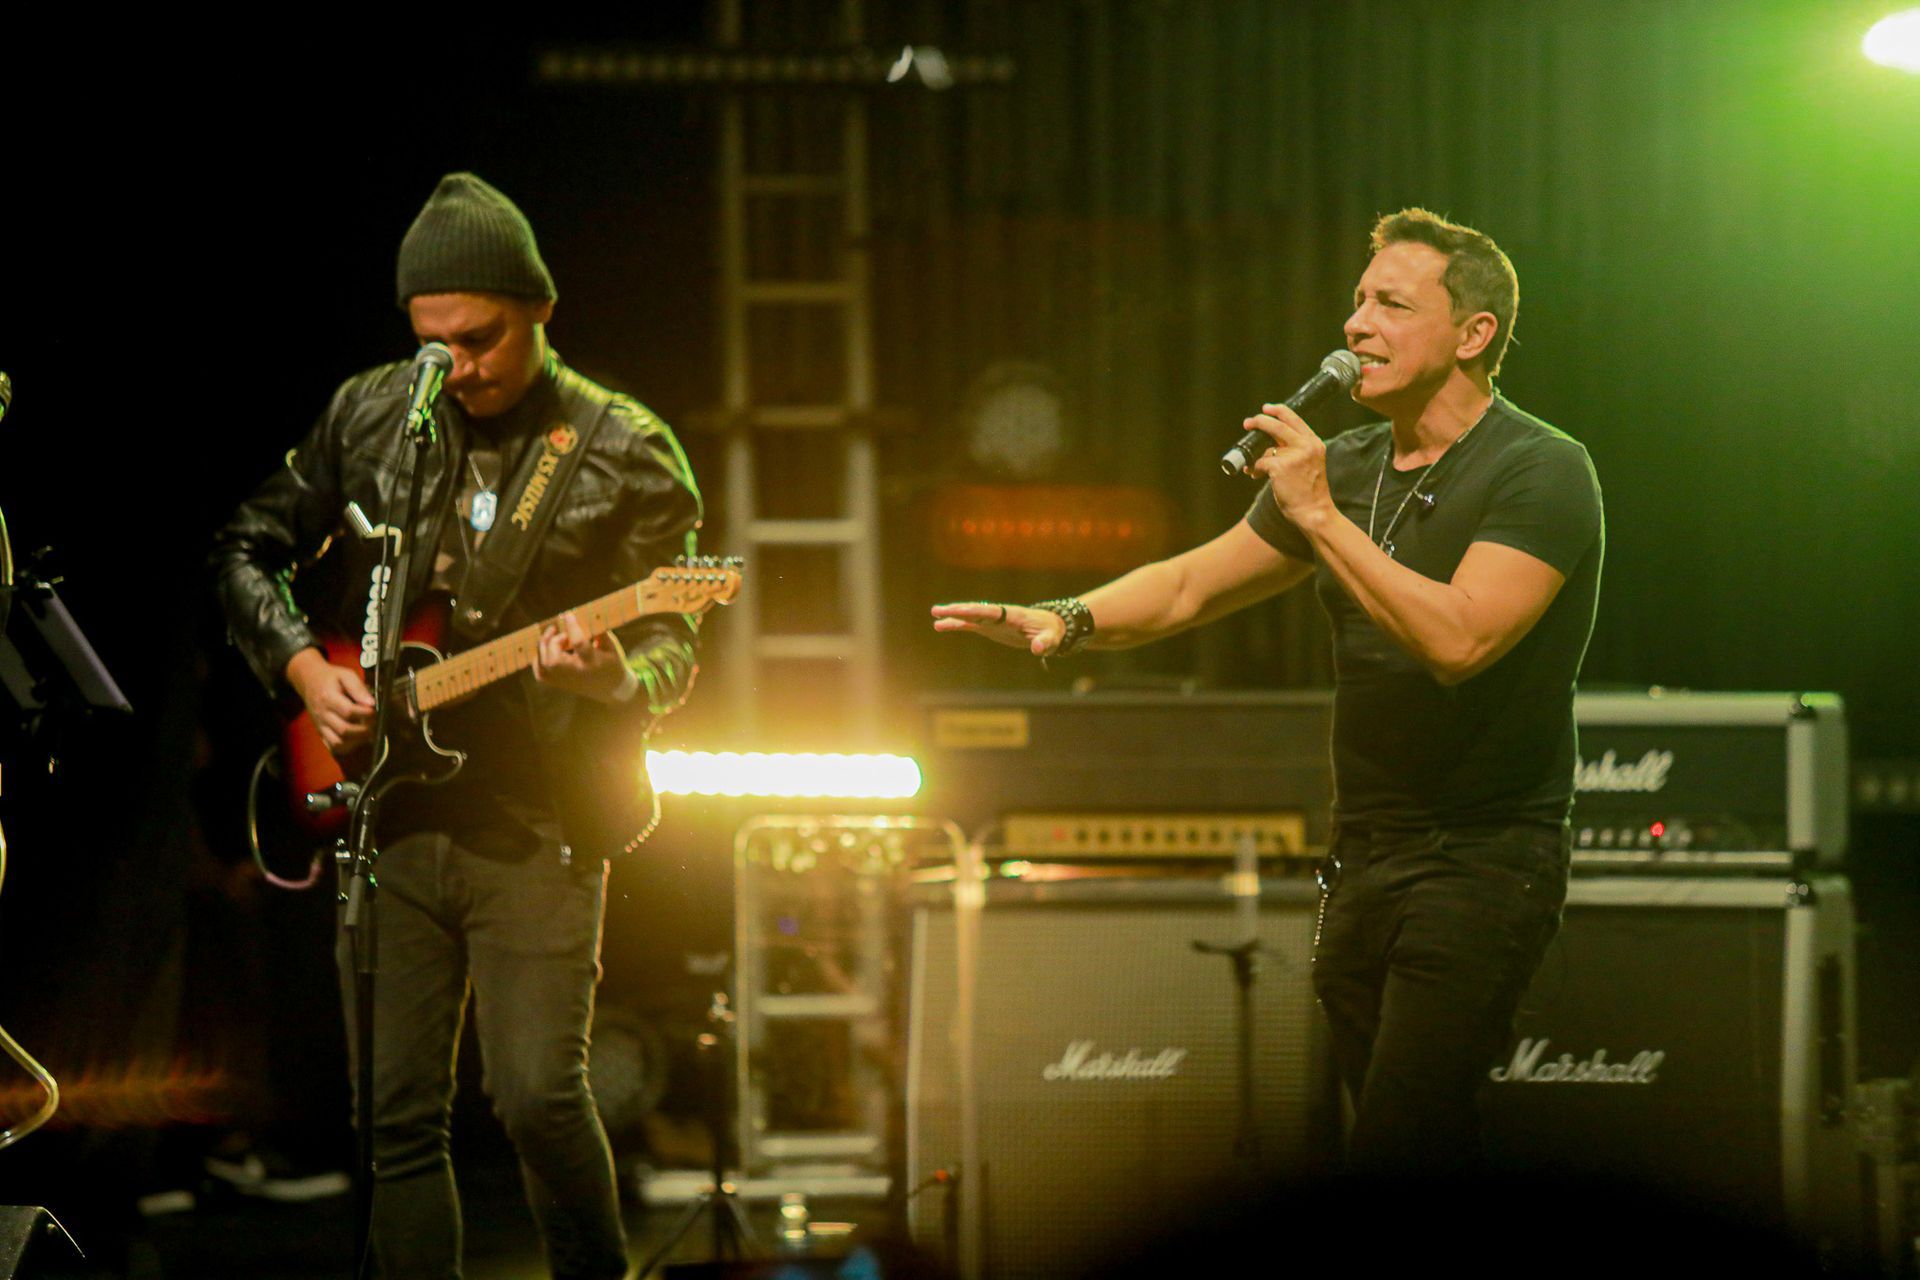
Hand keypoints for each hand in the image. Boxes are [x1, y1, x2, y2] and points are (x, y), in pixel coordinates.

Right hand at [286, 647, 375, 754]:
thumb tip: (371, 703)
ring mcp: (320, 725)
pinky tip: (357, 739)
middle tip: (374, 723)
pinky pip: (332, 747)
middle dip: (364, 730)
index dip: (365, 714)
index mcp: (327, 698)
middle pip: (344, 730)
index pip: (348, 711)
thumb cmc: (331, 678)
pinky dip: (347, 747)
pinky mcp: (321, 732)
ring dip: (356, 741)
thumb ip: (358, 688)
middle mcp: (322, 714)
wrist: (309, 681)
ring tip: (367, 732)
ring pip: (338, 742)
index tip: (375, 710)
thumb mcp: (345, 675)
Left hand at [533, 611, 633, 701]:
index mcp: (592, 662)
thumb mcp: (611, 646)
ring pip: (544, 665)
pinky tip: (545, 650)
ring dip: (543, 647)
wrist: (612, 690)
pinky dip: (538, 660)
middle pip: (554, 658)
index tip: (567, 614)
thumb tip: (585, 615)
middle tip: (557, 630)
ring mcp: (566, 680)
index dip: (571, 627)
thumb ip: (598, 632)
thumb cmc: (612, 663)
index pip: (578, 643)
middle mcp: (576, 673)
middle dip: (552, 640)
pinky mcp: (559, 684)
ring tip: (551, 637)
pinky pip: (540, 673)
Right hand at [930, 601, 1064, 656]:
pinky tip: (940, 626)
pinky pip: (970, 625)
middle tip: (938, 610)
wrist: (1050, 627)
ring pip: (970, 616)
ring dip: (952, 615)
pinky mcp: (990, 628)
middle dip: (957, 610)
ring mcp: (993, 621)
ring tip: (934, 615)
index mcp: (1011, 615)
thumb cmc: (1051, 632)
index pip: (990, 612)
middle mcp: (999, 615)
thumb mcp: (1051, 639)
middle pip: (975, 611)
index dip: (974, 611)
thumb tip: (1038, 650)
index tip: (959, 610)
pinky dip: (956, 624)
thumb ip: (1045, 643)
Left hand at [1242, 401, 1333, 525]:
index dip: (1278, 411)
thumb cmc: (1310, 491)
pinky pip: (1260, 463)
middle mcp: (1306, 446)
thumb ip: (1297, 450)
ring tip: (1255, 468)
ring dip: (1257, 457)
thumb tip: (1271, 444)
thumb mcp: (1311, 463)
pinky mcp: (1280, 468)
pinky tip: (1257, 476)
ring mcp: (1293, 456)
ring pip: (1266, 448)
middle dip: (1259, 421)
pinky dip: (1255, 470)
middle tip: (1248, 423)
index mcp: (1314, 443)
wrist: (1314, 512)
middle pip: (1277, 425)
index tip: (1266, 408)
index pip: (1295, 419)